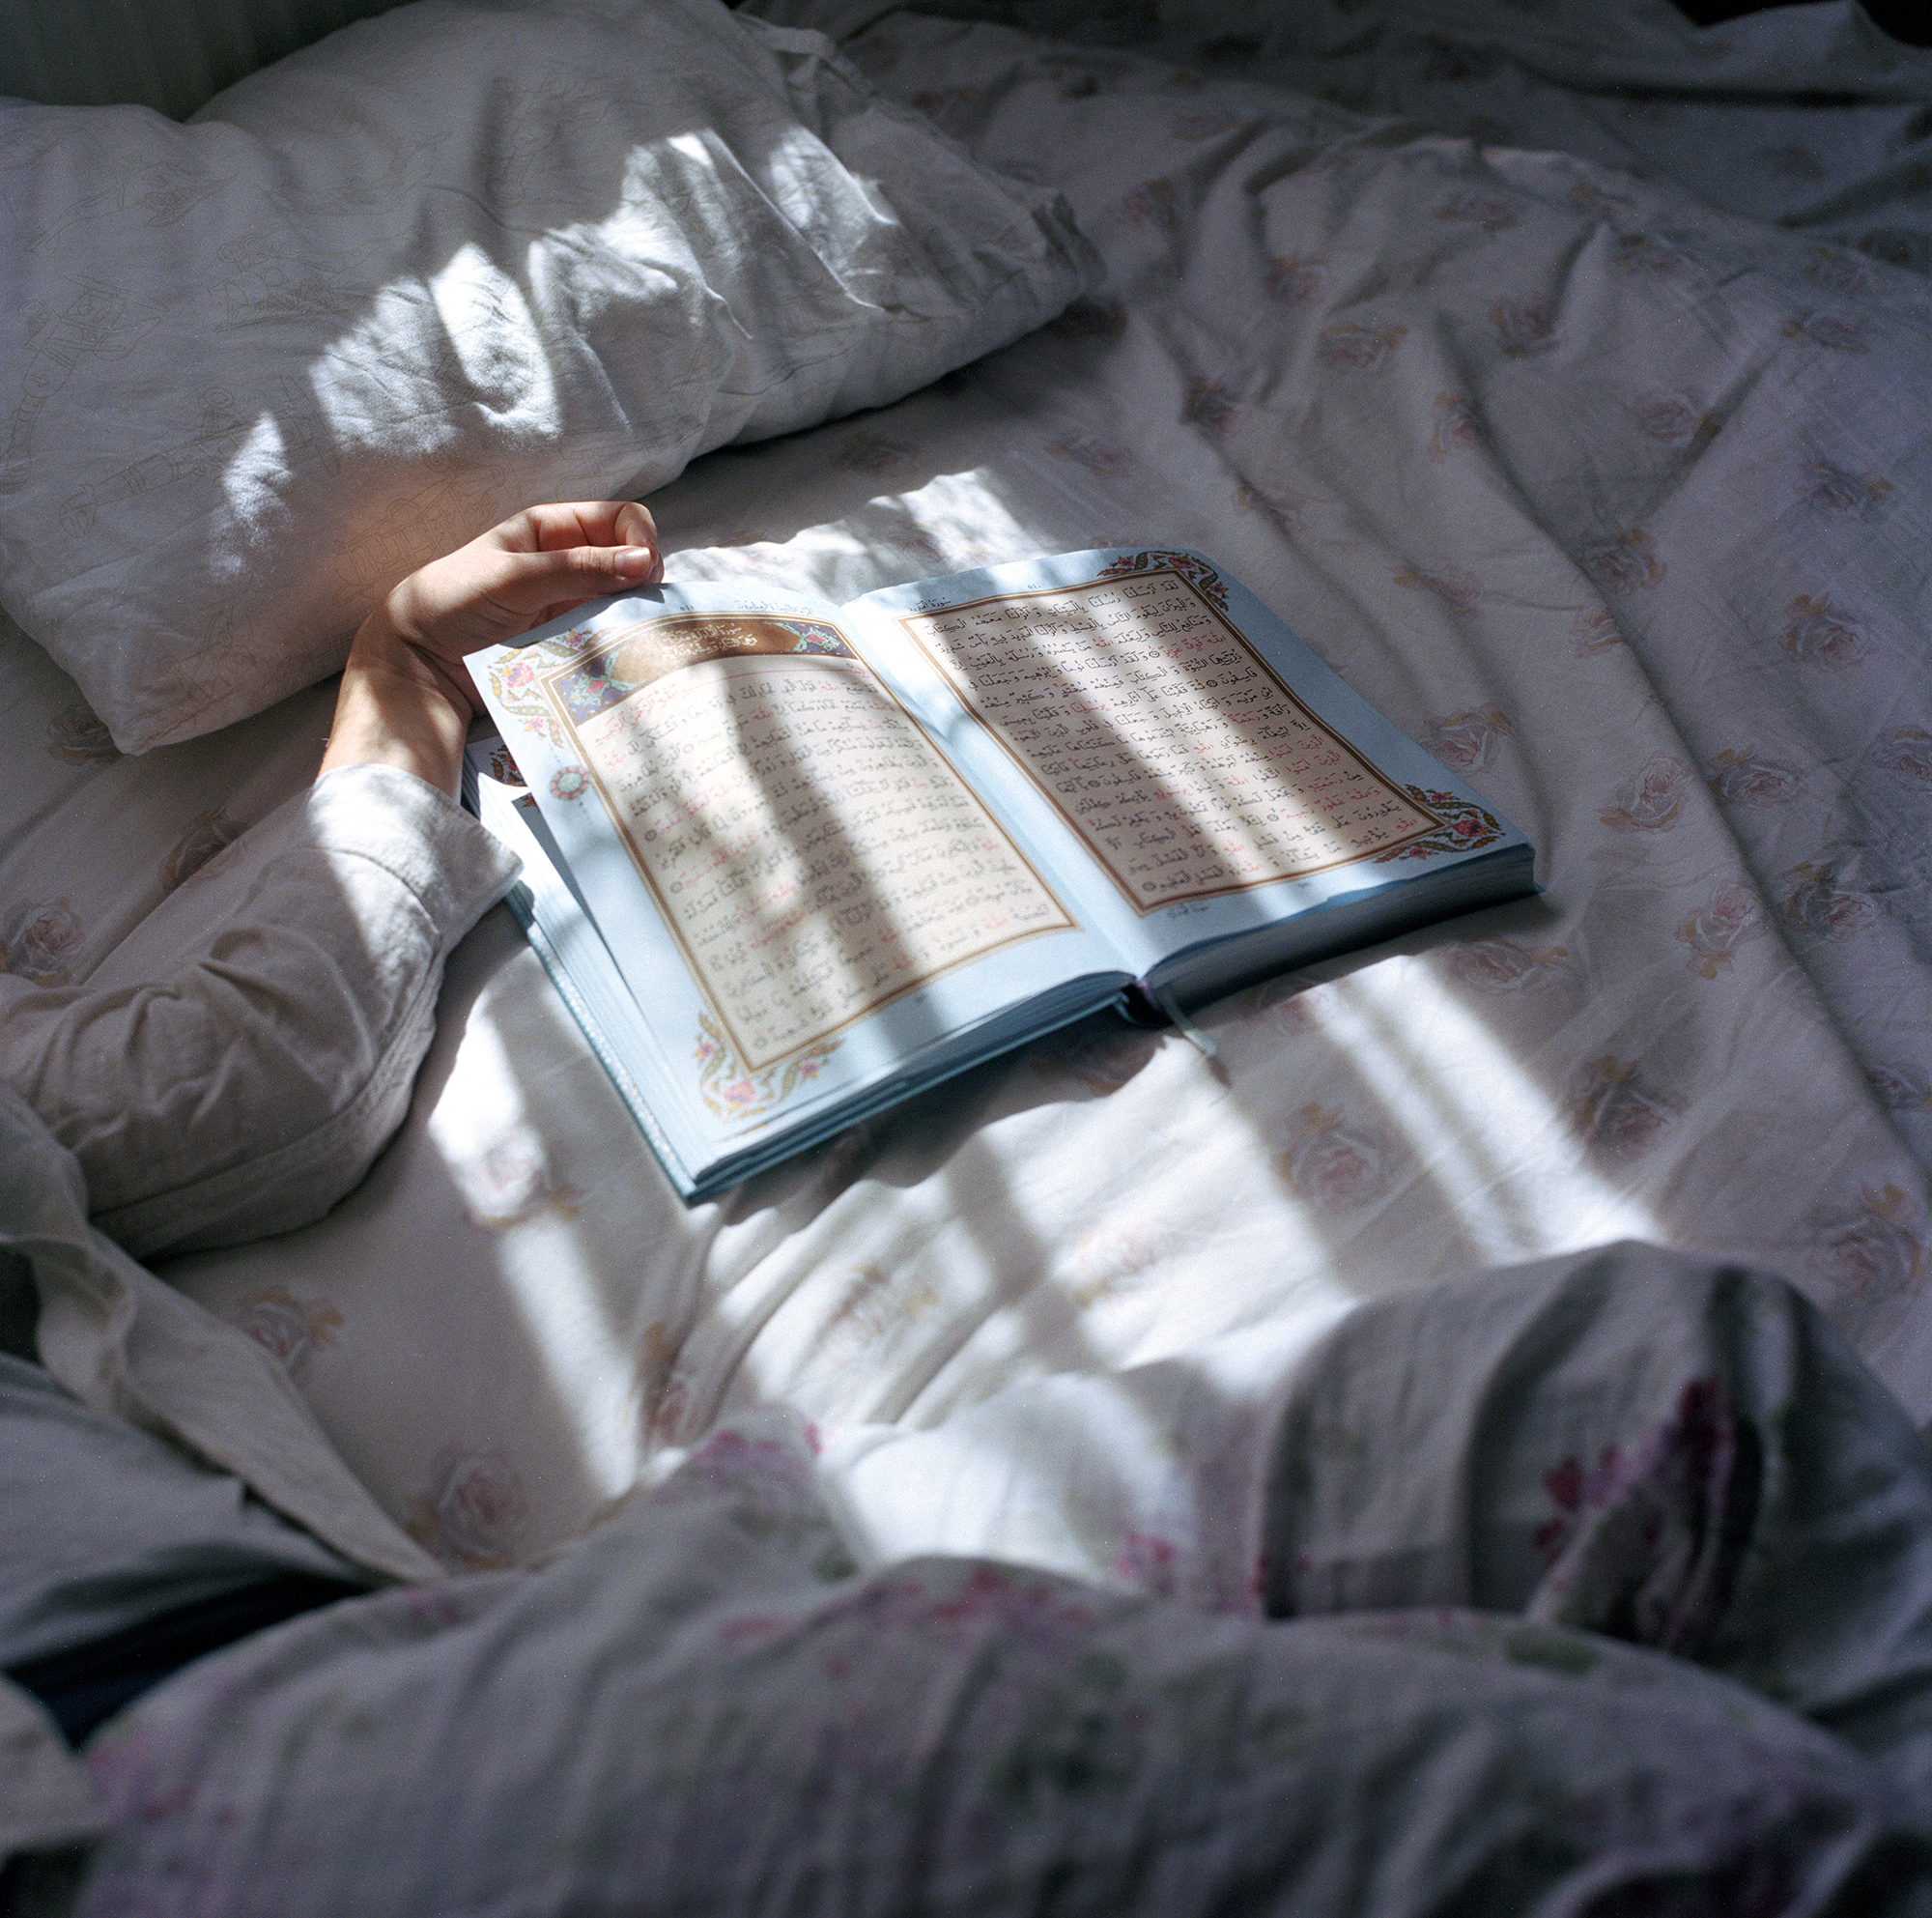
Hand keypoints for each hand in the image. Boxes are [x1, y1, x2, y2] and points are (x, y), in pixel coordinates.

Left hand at [320, 502, 661, 793]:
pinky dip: (622, 644)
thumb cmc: (453, 603)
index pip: (621, 520)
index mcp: (553, 530)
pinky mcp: (571, 642)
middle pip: (632, 562)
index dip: (640, 540)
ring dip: (636, 618)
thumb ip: (578, 569)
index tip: (643, 573)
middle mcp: (569, 563)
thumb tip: (644, 563)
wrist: (420, 662)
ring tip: (632, 639)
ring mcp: (572, 605)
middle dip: (644, 583)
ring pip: (626, 603)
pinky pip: (610, 637)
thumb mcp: (514, 579)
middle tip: (637, 611)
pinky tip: (621, 657)